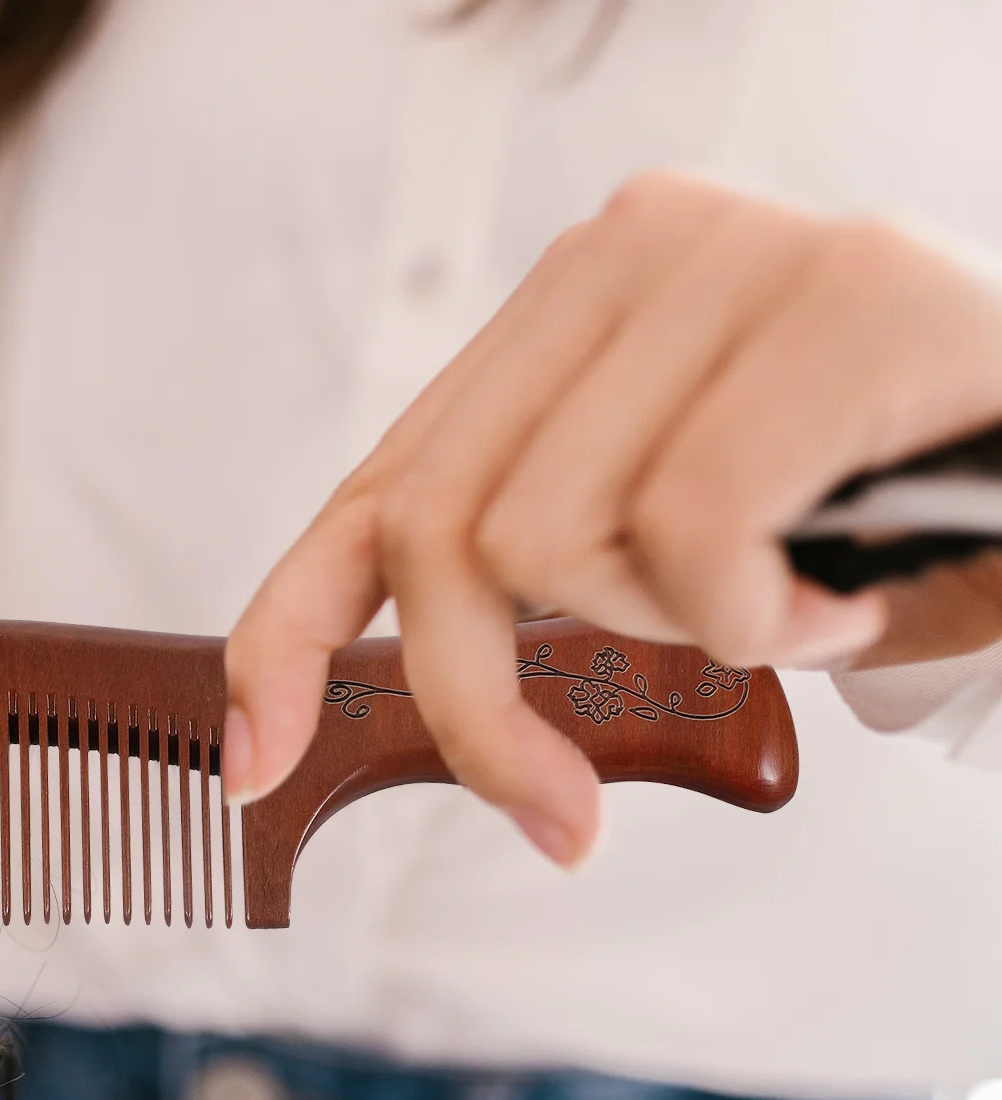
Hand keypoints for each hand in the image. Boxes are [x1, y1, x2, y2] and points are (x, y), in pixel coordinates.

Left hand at [224, 171, 1001, 863]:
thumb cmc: (877, 507)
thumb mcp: (672, 547)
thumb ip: (546, 578)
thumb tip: (423, 695)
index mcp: (562, 321)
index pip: (378, 489)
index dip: (287, 632)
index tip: (253, 757)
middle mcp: (623, 260)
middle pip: (443, 531)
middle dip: (486, 713)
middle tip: (567, 808)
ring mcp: (731, 262)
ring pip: (560, 541)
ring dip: (678, 636)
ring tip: (786, 603)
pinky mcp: (842, 298)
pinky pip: (697, 533)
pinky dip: (763, 620)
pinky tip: (842, 591)